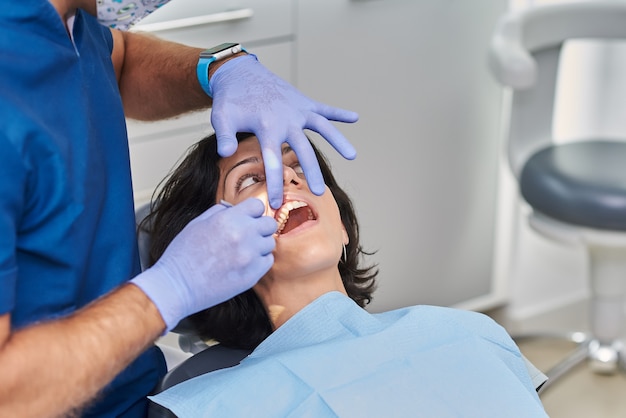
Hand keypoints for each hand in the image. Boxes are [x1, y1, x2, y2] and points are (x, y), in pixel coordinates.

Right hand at [131, 198, 276, 331]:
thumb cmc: (182, 254)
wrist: (177, 286)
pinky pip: (267, 261)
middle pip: (269, 224)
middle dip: (261, 227)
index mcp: (227, 219)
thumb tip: (234, 208)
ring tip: (243, 252)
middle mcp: (242, 235)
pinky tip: (244, 264)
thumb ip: (219, 212)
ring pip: (269, 244)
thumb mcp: (197, 224)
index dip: (252, 212)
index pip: (257, 205)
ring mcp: (249, 256)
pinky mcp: (252, 275)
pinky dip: (259, 261)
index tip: (247, 219)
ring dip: (260, 246)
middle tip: (249, 236)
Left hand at [209, 54, 358, 208]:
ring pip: (322, 127)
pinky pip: (324, 108)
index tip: (276, 202)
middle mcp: (287, 118)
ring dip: (338, 140)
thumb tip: (225, 154)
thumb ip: (224, 136)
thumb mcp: (221, 117)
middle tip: (320, 193)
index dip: (274, 183)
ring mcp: (298, 109)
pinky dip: (339, 113)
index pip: (272, 160)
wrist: (240, 72)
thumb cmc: (230, 99)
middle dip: (312, 172)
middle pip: (303, 149)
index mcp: (267, 126)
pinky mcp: (303, 102)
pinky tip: (355, 118)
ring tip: (352, 156)